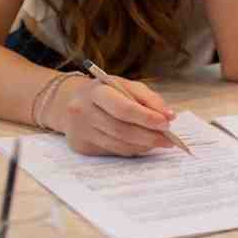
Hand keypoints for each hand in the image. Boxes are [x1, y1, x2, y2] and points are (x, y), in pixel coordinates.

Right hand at [49, 74, 177, 156]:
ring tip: (159, 142)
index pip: (124, 108)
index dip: (147, 118)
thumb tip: (168, 116)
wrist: (69, 102)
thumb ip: (148, 99)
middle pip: (121, 130)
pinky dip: (131, 149)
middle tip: (168, 139)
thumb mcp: (125, 86)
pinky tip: (141, 144)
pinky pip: (112, 151)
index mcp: (96, 91)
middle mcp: (83, 111)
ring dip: (143, 145)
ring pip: (118, 144)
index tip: (166, 123)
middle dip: (149, 136)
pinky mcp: (81, 146)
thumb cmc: (105, 92)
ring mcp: (80, 131)